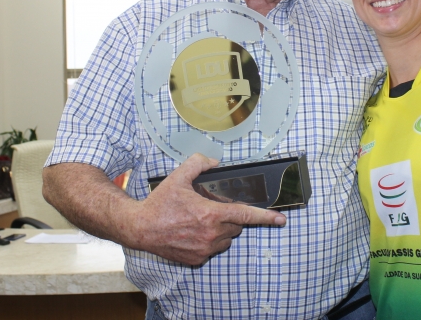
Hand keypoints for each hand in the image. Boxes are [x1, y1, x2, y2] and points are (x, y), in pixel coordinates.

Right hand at [129, 153, 286, 264]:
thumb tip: (212, 161)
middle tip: (212, 208)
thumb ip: (198, 164)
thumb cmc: (159, 204)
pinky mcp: (197, 259)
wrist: (139, 228)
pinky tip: (192, 232)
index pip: (245, 215)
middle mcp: (211, 234)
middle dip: (230, 216)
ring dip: (221, 230)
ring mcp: (204, 249)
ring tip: (200, 221)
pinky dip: (209, 241)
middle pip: (236, 225)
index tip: (281, 219)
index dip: (266, 217)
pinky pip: (213, 249)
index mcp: (210, 214)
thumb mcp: (178, 177)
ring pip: (227, 239)